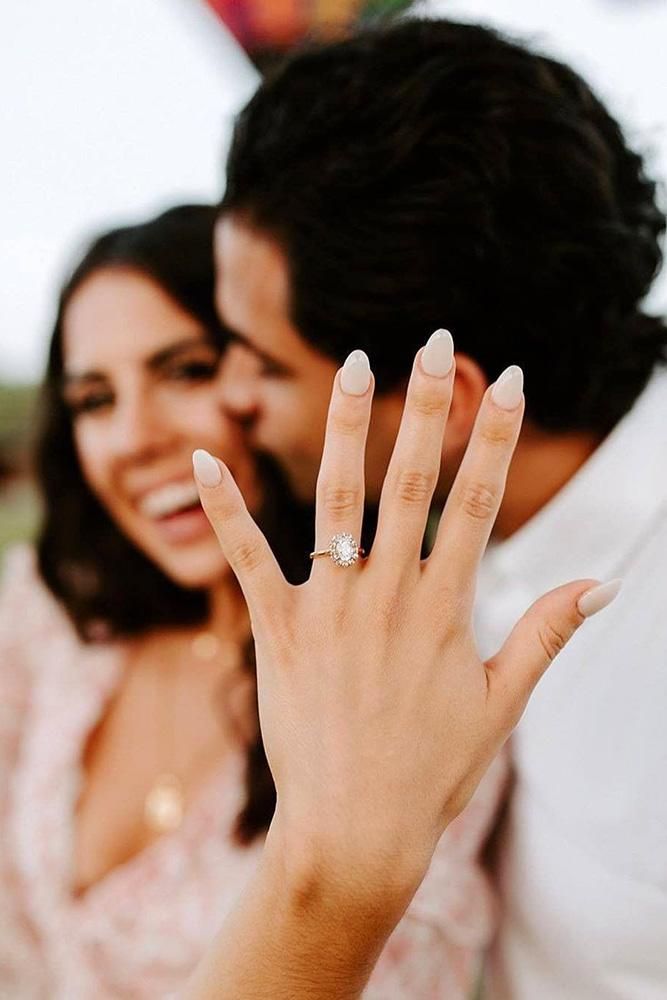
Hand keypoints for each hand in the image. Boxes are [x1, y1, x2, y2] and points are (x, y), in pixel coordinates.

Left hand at [193, 333, 617, 911]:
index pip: (477, 501)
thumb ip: (547, 634)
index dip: (493, 435)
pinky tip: (206, 459)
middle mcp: (387, 596)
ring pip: (336, 501)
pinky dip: (225, 508)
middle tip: (436, 342)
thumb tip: (603, 582)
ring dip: (346, 427)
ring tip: (356, 365)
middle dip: (427, 405)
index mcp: (444, 609)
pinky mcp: (277, 631)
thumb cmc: (433, 771)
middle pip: (412, 481)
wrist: (355, 831)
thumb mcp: (501, 703)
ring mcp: (328, 610)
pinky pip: (247, 559)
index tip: (506, 379)